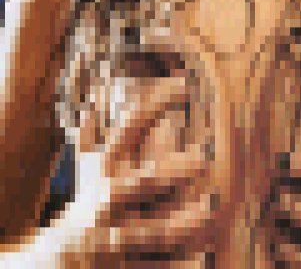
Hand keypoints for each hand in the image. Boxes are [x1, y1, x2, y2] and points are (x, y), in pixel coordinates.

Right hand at [59, 71, 228, 266]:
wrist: (56, 266)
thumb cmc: (85, 208)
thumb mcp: (88, 171)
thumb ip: (97, 135)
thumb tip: (94, 100)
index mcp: (105, 172)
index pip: (128, 131)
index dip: (153, 106)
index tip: (182, 84)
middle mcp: (108, 203)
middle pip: (140, 184)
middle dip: (168, 172)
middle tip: (203, 157)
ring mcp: (114, 239)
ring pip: (152, 231)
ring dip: (181, 223)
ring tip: (210, 212)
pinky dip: (175, 265)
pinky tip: (199, 259)